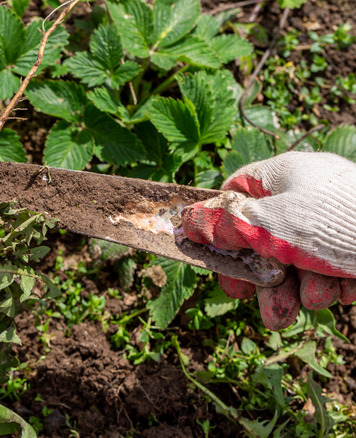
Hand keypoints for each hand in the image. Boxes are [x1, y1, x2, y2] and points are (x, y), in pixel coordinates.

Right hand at [181, 152, 355, 329]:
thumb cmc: (345, 222)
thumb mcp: (274, 224)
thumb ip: (226, 224)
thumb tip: (184, 219)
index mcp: (284, 177)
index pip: (234, 195)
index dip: (219, 229)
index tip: (212, 258)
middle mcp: (307, 199)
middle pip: (262, 238)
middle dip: (258, 276)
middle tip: (252, 299)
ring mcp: (334, 228)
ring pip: (294, 264)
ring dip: (293, 291)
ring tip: (302, 306)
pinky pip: (328, 274)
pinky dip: (330, 288)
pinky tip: (341, 292)